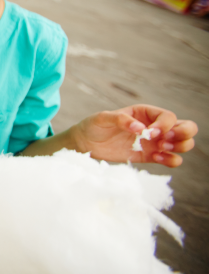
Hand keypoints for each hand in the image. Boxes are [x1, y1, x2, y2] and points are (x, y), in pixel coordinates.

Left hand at [73, 105, 195, 166]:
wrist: (86, 143)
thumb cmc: (94, 125)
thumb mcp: (103, 118)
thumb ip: (121, 120)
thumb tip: (140, 128)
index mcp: (145, 113)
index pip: (168, 116)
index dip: (165, 125)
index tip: (150, 133)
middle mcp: (155, 126)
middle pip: (186, 127)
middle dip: (183, 134)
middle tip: (165, 141)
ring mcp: (154, 142)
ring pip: (183, 144)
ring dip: (180, 147)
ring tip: (161, 149)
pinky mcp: (150, 156)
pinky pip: (171, 159)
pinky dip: (171, 160)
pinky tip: (156, 158)